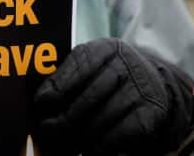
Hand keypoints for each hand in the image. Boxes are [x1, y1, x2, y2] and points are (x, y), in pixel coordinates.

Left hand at [32, 38, 193, 155]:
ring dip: (78, 136)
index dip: (56, 88)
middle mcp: (126, 65)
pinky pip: (116, 136)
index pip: (78, 66)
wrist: (153, 85)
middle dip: (63, 118)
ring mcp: (141, 90)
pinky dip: (98, 146)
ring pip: (101, 120)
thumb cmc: (108, 76)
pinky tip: (88, 148)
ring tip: (64, 142)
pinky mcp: (151, 114)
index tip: (40, 103)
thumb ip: (66, 76)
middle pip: (88, 97)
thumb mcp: (90, 65)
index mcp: (105, 48)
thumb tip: (40, 100)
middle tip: (47, 130)